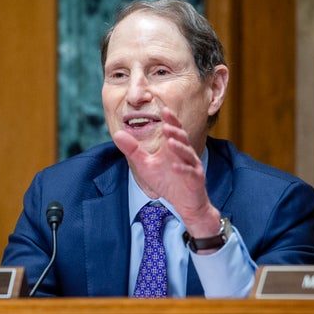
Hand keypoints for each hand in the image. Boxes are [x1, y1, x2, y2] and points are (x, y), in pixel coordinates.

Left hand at [112, 107, 220, 238]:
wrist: (184, 203)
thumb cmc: (167, 181)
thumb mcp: (145, 165)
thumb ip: (133, 150)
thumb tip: (117, 133)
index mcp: (173, 147)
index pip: (174, 130)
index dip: (171, 120)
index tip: (164, 110)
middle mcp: (184, 153)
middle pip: (182, 138)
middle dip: (175, 131)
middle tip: (167, 125)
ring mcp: (191, 166)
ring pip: (187, 154)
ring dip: (179, 147)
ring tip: (170, 141)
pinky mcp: (195, 179)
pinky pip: (190, 172)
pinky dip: (182, 169)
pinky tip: (175, 166)